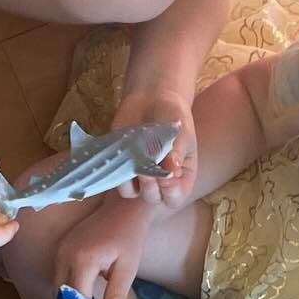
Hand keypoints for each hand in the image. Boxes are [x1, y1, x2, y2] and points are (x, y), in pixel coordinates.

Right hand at [53, 197, 151, 298]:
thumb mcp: (128, 266)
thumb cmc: (129, 234)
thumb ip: (116, 295)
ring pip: (56, 291)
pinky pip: (59, 281)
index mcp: (81, 260)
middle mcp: (63, 257)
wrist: (121, 205)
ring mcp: (59, 254)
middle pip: (59, 298)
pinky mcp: (61, 252)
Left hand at [113, 89, 195, 207]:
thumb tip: (171, 171)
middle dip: (150, 188)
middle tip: (147, 171)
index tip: (167, 174)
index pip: (176, 197)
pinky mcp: (122, 167)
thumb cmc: (173, 117)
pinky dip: (118, 173)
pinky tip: (121, 160)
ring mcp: (140, 175)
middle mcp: (161, 181)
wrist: (153, 100)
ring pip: (133, 193)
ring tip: (134, 165)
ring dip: (132, 183)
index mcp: (182, 175)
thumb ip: (176, 152)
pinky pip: (117, 180)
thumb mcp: (180, 133)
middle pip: (153, 199)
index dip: (171, 191)